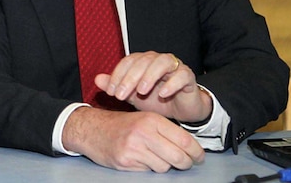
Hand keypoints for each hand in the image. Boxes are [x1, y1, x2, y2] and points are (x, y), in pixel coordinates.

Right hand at [63, 106, 204, 171]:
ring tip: (155, 158)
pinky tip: (140, 160)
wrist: (91, 129)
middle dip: (186, 163)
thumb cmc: (121, 125)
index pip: (184, 140)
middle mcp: (144, 132)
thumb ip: (165, 131)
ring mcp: (134, 148)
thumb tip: (190, 147)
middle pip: (178, 157)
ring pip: (165, 167)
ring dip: (165, 166)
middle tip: (186, 163)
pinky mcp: (125, 161)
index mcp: (151, 119)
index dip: (196, 152)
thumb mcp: (143, 119)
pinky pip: (148, 171)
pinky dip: (148, 168)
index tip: (199, 157)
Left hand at [94, 51, 211, 122]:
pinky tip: (163, 94)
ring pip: (162, 63)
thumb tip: (97, 79)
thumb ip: (117, 86)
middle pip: (143, 61)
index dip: (117, 75)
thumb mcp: (133, 96)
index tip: (111, 92)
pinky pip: (182, 75)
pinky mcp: (188, 77)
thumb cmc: (156, 101)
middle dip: (129, 78)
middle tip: (121, 95)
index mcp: (143, 62)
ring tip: (140, 91)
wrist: (181, 111)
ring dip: (149, 76)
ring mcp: (175, 67)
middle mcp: (158, 60)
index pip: (128, 61)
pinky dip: (172, 83)